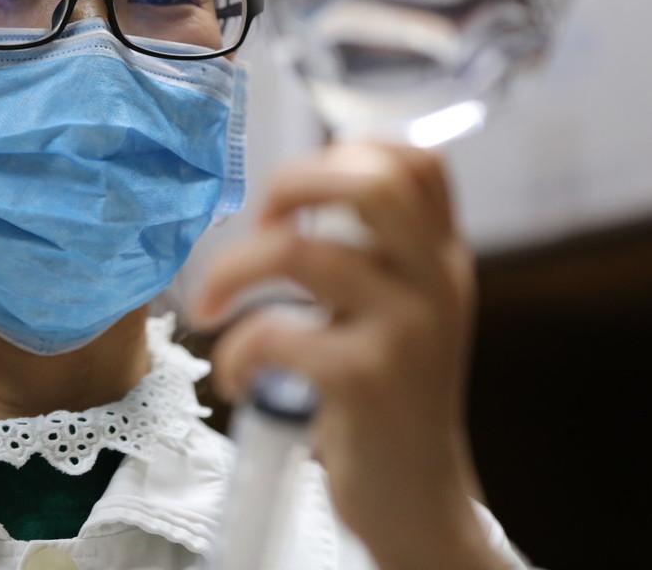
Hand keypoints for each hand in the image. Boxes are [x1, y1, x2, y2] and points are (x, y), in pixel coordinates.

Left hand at [191, 143, 504, 569]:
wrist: (416, 500)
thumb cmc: (387, 398)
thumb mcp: (398, 312)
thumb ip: (372, 253)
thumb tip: (294, 188)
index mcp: (439, 259)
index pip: (417, 164)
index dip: (348, 150)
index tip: (299, 194)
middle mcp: (435, 283)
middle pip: (372, 183)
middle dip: (292, 183)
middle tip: (260, 222)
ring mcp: (405, 332)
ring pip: (300, 252)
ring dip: (231, 271)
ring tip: (212, 308)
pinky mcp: (367, 383)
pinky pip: (275, 333)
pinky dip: (235, 351)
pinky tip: (237, 378)